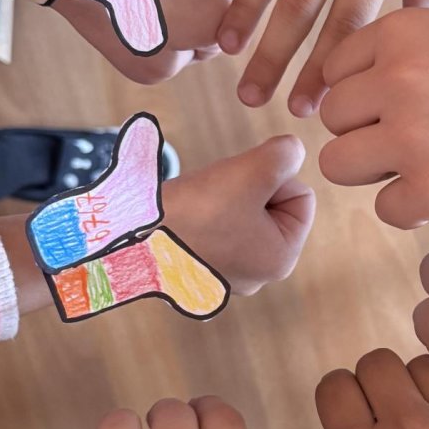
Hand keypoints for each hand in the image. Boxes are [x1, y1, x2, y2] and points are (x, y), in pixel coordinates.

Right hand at [0, 134, 314, 315]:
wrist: (128, 241)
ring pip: (241, 213)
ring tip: (197, 204)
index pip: (301, 196)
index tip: (240, 185)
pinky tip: (183, 218)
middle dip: (247, 188)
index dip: (272, 177)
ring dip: (223, 198)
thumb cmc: (193, 211)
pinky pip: (213, 228)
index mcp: (280, 259)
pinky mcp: (195, 270)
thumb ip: (285, 155)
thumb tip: (292, 151)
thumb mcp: (251, 171)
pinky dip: (200, 216)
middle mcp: (258, 277)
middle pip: (271, 205)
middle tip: (217, 193)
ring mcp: (225, 276)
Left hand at [318, 9, 428, 227]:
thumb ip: (388, 53)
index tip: (405, 102)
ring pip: (338, 165)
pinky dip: (411, 208)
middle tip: (415, 137)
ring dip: (373, 171)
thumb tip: (320, 88)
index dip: (366, 94)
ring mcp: (413, 136)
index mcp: (399, 33)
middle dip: (365, 132)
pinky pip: (384, 208)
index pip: (335, 73)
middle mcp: (399, 78)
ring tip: (419, 164)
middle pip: (332, 119)